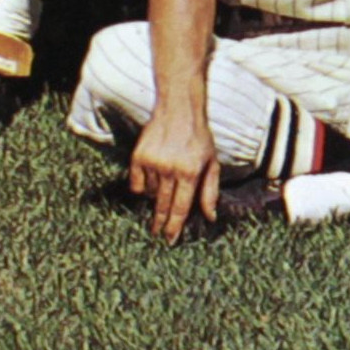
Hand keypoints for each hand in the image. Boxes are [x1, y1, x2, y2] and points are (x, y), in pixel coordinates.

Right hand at [130, 100, 223, 241]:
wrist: (178, 108)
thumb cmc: (198, 137)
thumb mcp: (212, 162)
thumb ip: (210, 191)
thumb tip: (210, 217)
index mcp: (190, 172)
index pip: (180, 208)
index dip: (174, 226)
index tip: (169, 240)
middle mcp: (170, 169)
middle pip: (163, 206)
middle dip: (161, 223)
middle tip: (157, 235)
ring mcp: (153, 163)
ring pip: (150, 194)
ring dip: (156, 197)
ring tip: (163, 187)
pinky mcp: (138, 156)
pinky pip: (136, 183)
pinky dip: (142, 186)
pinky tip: (150, 180)